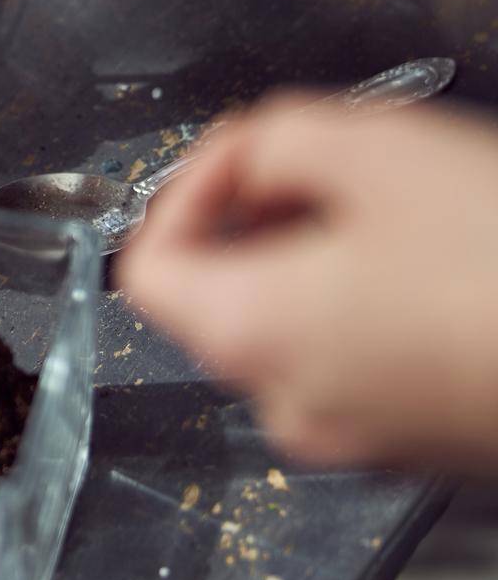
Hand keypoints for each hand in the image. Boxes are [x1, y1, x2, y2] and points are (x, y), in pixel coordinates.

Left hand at [116, 95, 497, 471]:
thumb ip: (269, 138)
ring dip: (314, 256)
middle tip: (320, 165)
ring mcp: (353, 434)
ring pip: (291, 325)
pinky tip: (435, 262)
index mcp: (246, 332)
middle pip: (217, 295)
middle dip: (255, 216)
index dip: (181, 193)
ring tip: (392, 206)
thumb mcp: (373, 148)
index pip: (144, 267)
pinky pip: (354, 360)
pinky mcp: (416, 441)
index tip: (236, 156)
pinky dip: (366, 305)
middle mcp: (284, 399)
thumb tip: (244, 156)